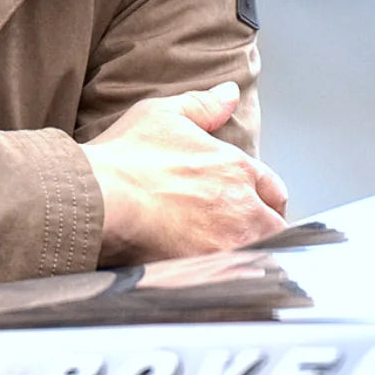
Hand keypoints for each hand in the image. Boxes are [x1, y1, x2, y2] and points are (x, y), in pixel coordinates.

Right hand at [81, 82, 287, 265]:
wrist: (100, 196)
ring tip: (233, 260)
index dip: (264, 197)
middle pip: (274, 226)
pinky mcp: (212, 270)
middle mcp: (241, 205)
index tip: (253, 204)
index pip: (272, 188)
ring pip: (263, 256)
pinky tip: (219, 279)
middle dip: (263, 229)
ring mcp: (229, 241)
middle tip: (242, 235)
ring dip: (253, 256)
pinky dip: (234, 281)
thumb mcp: (163, 114)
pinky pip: (240, 282)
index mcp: (234, 166)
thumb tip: (230, 92)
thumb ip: (203, 105)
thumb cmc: (126, 157)